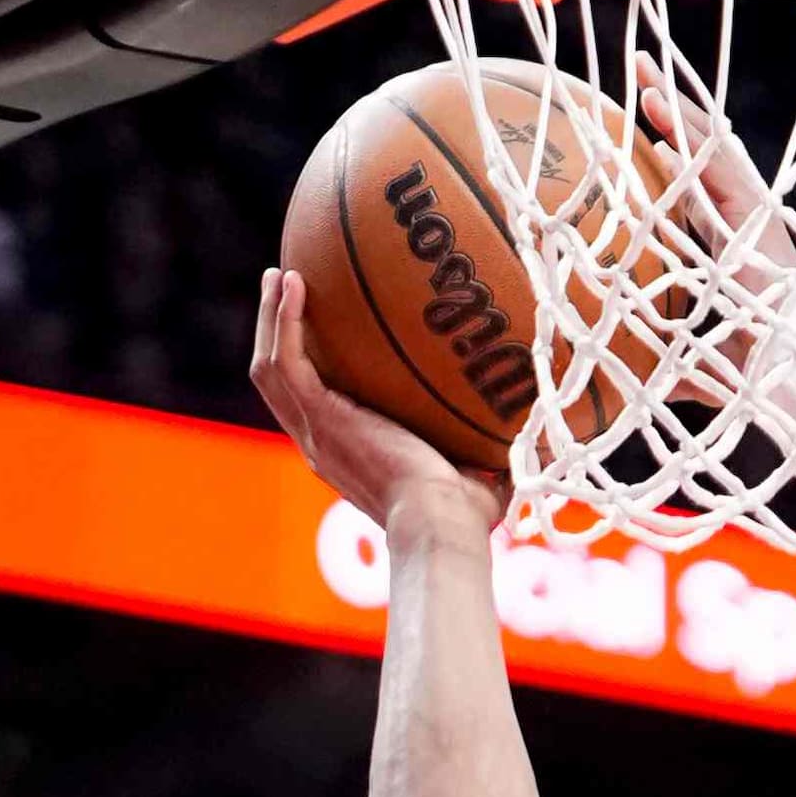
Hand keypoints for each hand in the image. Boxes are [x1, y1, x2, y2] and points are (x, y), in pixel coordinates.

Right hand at [248, 260, 501, 539]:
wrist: (442, 523)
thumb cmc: (463, 516)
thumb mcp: (472, 476)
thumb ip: (483, 452)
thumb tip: (525, 433)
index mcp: (344, 457)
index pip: (312, 407)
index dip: (309, 367)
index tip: (321, 329)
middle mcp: (321, 446)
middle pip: (278, 382)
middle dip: (276, 331)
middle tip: (285, 284)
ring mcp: (316, 433)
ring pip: (270, 368)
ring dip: (270, 317)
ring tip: (279, 274)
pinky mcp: (321, 418)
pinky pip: (287, 361)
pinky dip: (283, 319)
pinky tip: (293, 281)